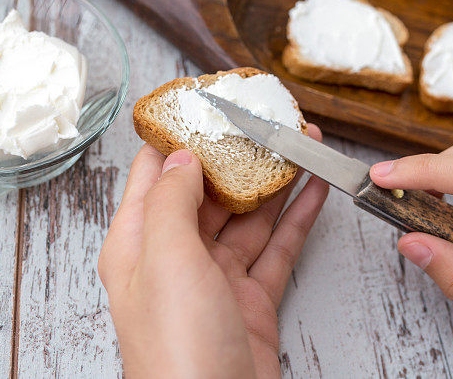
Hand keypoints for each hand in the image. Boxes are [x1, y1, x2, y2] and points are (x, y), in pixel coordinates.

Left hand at [99, 125, 328, 377]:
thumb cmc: (177, 349)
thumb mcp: (166, 259)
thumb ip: (172, 201)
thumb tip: (181, 156)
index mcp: (138, 244)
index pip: (154, 175)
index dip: (178, 136)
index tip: (204, 103)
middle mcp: (175, 258)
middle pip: (208, 191)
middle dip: (240, 154)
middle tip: (269, 121)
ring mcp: (215, 279)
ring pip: (248, 216)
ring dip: (275, 181)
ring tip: (302, 144)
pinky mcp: (251, 299)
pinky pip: (276, 247)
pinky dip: (297, 218)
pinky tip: (314, 190)